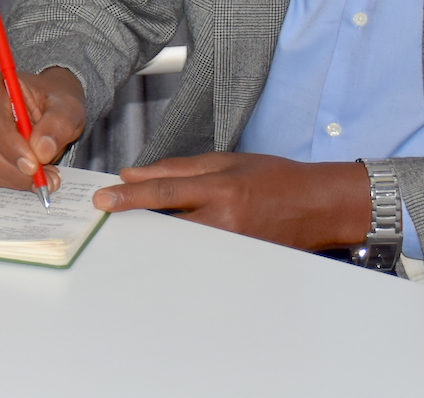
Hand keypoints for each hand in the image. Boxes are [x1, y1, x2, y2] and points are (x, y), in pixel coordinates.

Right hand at [0, 65, 86, 190]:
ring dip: (10, 176)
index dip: (10, 145)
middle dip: (12, 167)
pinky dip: (5, 178)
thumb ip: (57, 125)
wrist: (49, 105)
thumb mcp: (67, 107)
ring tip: (41, 178)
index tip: (33, 165)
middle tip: (41, 178)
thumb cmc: (53, 100)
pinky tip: (26, 177)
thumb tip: (41, 150)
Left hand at [92, 152, 371, 249]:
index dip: (130, 196)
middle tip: (111, 216)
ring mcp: (233, 244)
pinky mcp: (240, 261)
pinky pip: (201, 255)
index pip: (164, 192)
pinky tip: (171, 241)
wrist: (320, 205)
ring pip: (181, 243)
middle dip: (137, 219)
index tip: (103, 200)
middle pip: (167, 223)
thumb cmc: (274, 177)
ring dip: (157, 234)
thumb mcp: (226, 161)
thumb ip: (178, 168)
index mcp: (220, 188)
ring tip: (138, 227)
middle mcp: (225, 220)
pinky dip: (182, 247)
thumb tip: (135, 173)